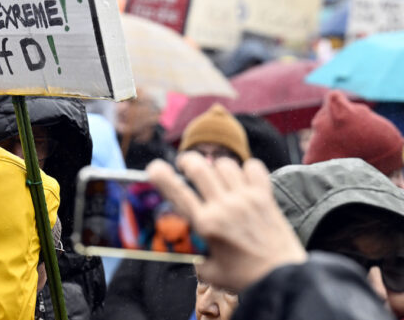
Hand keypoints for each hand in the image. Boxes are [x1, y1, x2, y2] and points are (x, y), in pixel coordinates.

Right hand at [147, 151, 306, 291]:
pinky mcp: (265, 196)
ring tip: (217, 176)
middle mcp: (224, 207)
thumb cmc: (245, 277)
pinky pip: (253, 167)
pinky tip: (243, 179)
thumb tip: (184, 246)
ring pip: (225, 164)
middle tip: (185, 165)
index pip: (178, 193)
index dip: (162, 176)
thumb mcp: (209, 272)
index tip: (154, 168)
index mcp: (206, 225)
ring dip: (216, 167)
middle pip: (200, 168)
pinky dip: (246, 169)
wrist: (284, 278)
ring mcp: (246, 199)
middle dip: (188, 161)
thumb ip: (193, 256)